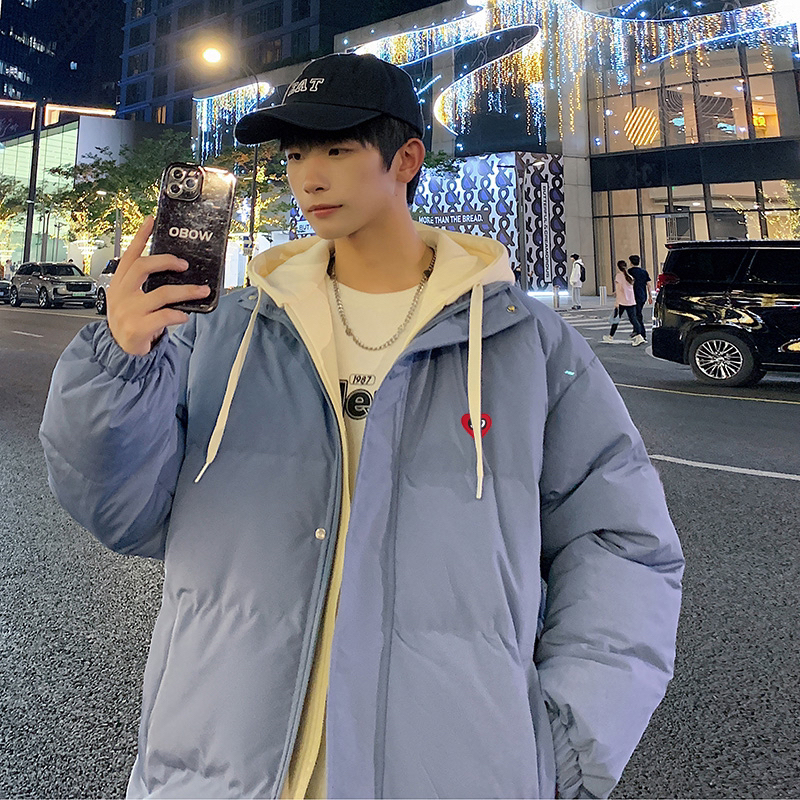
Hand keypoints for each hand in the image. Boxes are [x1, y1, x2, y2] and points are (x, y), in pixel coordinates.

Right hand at [107, 216, 210, 355]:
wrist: (120, 349)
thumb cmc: (130, 320)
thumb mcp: (130, 297)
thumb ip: (144, 284)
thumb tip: (174, 270)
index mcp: (119, 283)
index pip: (129, 255)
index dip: (141, 237)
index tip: (152, 221)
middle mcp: (122, 293)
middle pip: (143, 267)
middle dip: (166, 261)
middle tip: (184, 264)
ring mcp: (129, 310)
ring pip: (161, 293)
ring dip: (186, 291)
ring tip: (201, 291)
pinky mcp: (137, 327)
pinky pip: (163, 316)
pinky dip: (178, 314)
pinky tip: (184, 315)